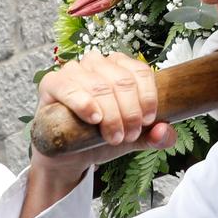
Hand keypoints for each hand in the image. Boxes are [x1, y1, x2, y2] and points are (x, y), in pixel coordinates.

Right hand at [35, 52, 174, 174]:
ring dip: (111, 114)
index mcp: (119, 67)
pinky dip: (84, 102)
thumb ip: (153, 136)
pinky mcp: (52, 83)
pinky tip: (94, 117)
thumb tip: (165, 132)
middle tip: (128, 135)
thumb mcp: (132, 138)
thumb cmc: (99, 137)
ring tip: (113, 136)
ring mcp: (73, 71)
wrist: (69, 154)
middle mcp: (97, 63)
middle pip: (122, 81)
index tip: (148, 121)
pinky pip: (69, 86)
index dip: (147, 97)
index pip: (140, 72)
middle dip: (130, 112)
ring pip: (100, 86)